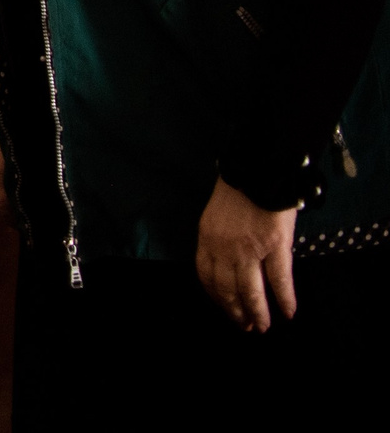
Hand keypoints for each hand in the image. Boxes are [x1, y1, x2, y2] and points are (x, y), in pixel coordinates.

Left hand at [196, 176, 296, 332]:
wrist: (258, 168)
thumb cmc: (239, 189)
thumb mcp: (216, 215)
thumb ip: (219, 239)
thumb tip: (231, 263)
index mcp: (207, 238)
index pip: (207, 276)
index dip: (216, 297)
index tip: (225, 309)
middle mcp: (224, 247)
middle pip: (227, 289)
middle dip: (236, 311)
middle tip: (247, 327)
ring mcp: (249, 248)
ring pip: (251, 291)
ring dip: (258, 313)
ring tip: (264, 326)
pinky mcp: (275, 246)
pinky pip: (279, 280)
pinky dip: (285, 299)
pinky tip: (289, 312)